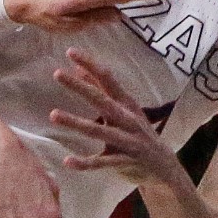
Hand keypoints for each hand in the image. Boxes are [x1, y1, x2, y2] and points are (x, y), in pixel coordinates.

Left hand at [50, 53, 186, 188]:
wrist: (164, 165)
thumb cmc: (138, 133)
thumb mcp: (124, 110)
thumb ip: (102, 91)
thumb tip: (79, 70)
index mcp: (127, 104)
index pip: (107, 79)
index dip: (90, 64)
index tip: (70, 51)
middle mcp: (128, 119)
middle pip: (101, 100)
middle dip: (80, 87)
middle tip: (57, 74)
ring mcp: (127, 141)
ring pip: (99, 130)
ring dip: (76, 122)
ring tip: (53, 115)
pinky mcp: (124, 162)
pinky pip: (102, 162)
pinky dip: (85, 163)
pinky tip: (67, 161)